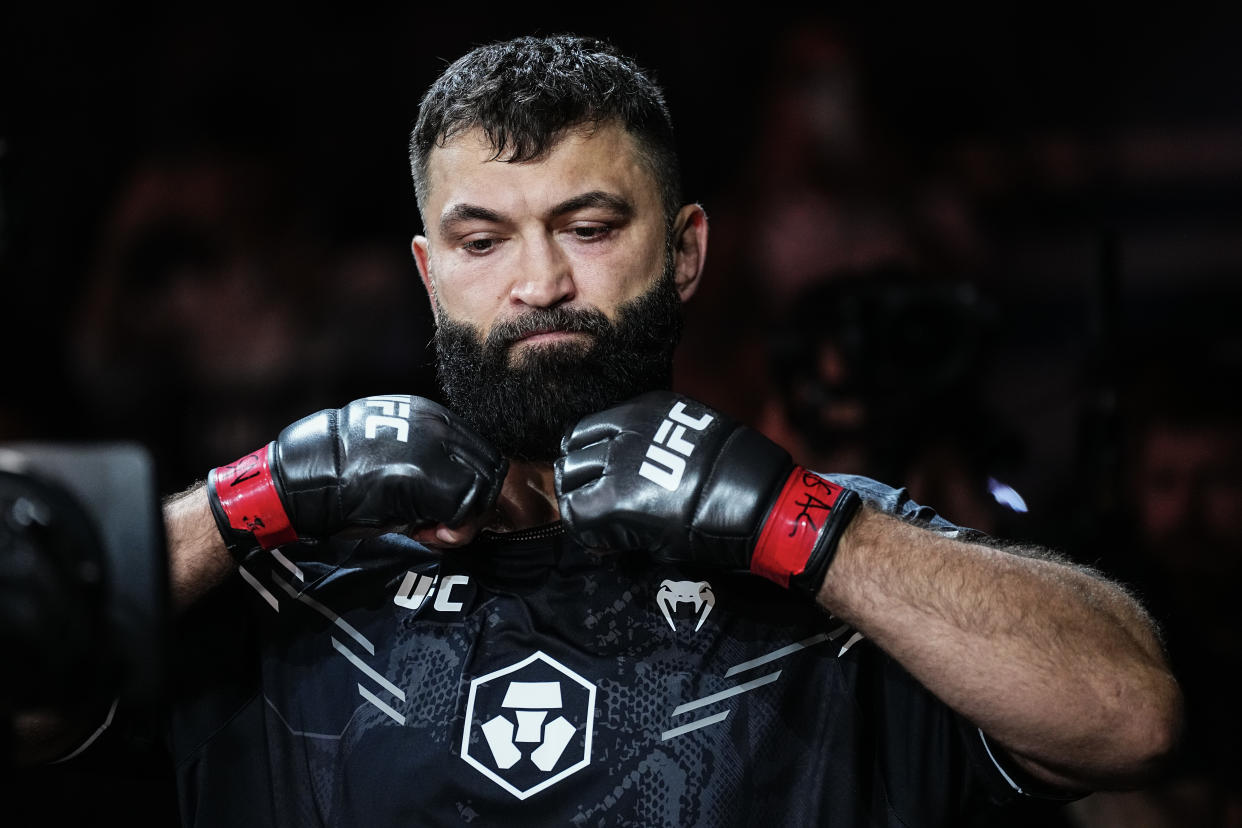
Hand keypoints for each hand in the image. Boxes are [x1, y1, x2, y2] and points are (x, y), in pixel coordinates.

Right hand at [206, 395, 506, 558]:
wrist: (307, 479)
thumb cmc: (345, 477)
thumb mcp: (395, 455)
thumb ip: (431, 462)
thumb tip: (461, 494)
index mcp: (431, 415)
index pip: (479, 452)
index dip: (469, 485)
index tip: (440, 510)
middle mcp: (440, 425)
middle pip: (490, 467)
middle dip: (474, 503)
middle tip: (441, 526)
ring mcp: (437, 448)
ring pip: (485, 487)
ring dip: (466, 517)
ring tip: (431, 530)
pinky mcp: (431, 476)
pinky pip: (467, 506)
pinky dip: (455, 529)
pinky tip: (425, 534)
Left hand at [555, 390, 860, 596]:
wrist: (760, 504)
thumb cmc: (740, 475)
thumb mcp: (694, 435)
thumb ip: (659, 442)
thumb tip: (640, 463)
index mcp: (644, 410)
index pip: (588, 428)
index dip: (587, 456)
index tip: (596, 477)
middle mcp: (624, 431)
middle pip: (572, 453)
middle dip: (578, 480)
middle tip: (592, 504)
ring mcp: (616, 464)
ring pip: (568, 481)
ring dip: (578, 502)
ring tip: (599, 524)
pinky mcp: (615, 501)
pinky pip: (577, 515)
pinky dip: (586, 531)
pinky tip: (607, 542)